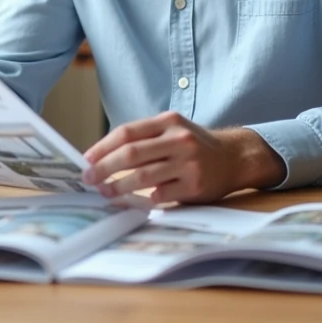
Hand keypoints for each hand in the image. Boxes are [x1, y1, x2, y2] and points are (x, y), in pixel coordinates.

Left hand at [81, 111, 285, 203]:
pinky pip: (161, 195)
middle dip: (105, 168)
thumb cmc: (194, 145)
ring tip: (106, 192)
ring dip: (119, 187)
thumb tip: (103, 156)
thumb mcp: (172, 130)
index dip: (103, 146)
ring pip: (143, 177)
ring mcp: (188, 163)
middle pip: (132, 154)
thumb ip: (144, 138)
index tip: (86, 159)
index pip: (127, 132)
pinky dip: (145, 199)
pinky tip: (137, 201)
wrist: (234, 157)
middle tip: (89, 179)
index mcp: (168, 121)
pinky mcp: (195, 185)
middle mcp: (179, 139)